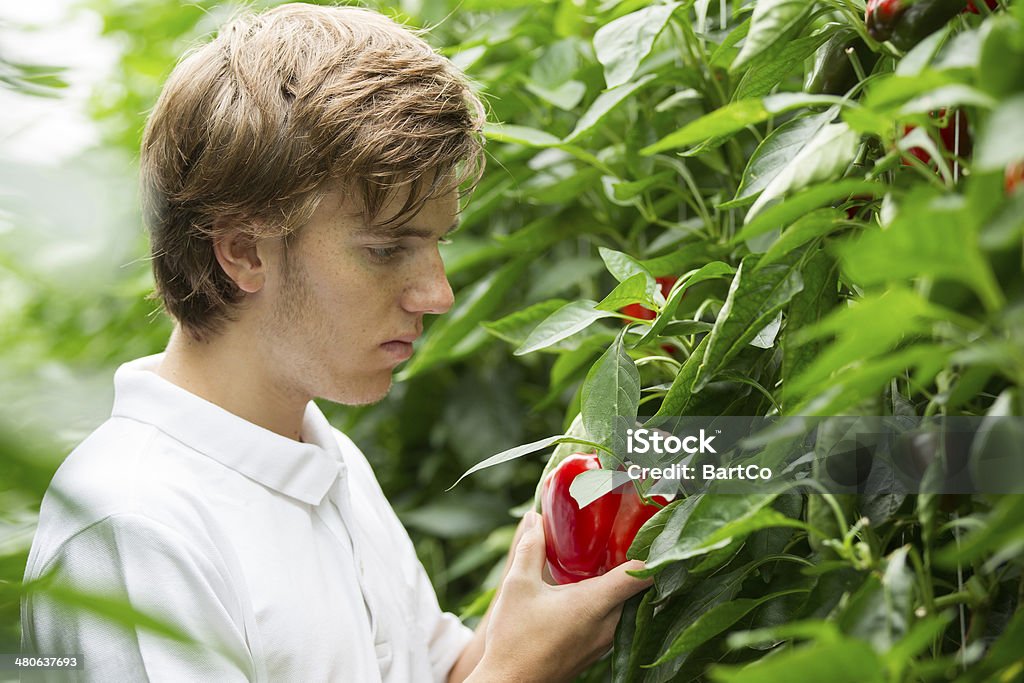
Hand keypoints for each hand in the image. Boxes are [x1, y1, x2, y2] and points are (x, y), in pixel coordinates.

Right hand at [466, 511, 652, 682]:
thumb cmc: (514, 638)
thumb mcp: (517, 585)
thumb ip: (531, 548)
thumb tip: (535, 518)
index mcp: (595, 603)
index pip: (641, 575)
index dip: (651, 551)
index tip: (650, 531)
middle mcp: (608, 624)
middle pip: (638, 590)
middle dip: (635, 563)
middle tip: (625, 538)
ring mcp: (603, 643)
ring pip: (627, 608)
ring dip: (622, 587)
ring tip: (607, 563)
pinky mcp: (595, 653)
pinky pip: (615, 623)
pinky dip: (611, 605)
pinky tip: (590, 595)